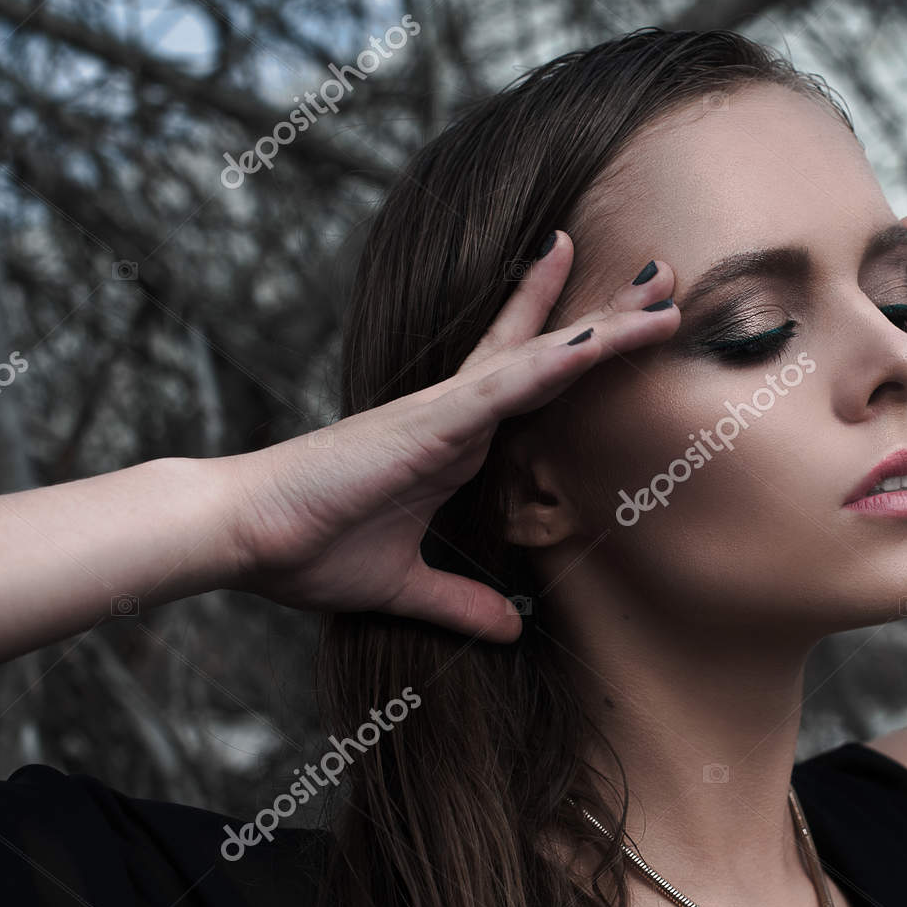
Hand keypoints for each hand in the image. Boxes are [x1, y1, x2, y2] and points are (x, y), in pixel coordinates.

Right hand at [219, 232, 678, 640]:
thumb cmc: (308, 548)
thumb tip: (509, 629)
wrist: (243, 539)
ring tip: (662, 291)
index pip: (526, 379)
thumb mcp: (405, 588)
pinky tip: (599, 341)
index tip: (621, 318)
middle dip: (606, 318)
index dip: (573, 346)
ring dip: (603, 328)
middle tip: (663, 277)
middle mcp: (455, 414)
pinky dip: (554, 362)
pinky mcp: (428, 424)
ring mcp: (444, 412)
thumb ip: (460, 603)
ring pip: (541, 358)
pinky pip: (505, 386)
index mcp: (452, 443)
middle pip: (548, 353)